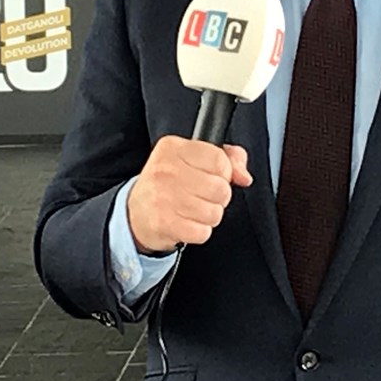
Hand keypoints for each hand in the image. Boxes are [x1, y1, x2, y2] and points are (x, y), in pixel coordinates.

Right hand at [126, 135, 252, 253]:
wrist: (136, 213)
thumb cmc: (170, 183)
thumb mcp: (194, 159)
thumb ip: (229, 158)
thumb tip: (244, 176)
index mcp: (172, 148)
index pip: (219, 160)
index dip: (224, 172)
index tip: (212, 176)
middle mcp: (165, 170)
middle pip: (221, 188)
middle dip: (218, 197)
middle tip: (202, 196)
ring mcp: (162, 197)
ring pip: (214, 212)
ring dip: (209, 215)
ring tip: (193, 210)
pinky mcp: (163, 223)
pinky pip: (203, 232)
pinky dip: (199, 232)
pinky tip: (186, 223)